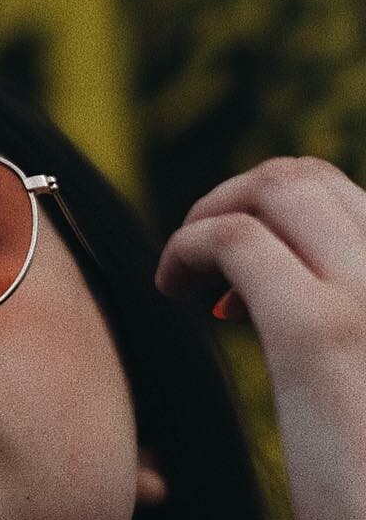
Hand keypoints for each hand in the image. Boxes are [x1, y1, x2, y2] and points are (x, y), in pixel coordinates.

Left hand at [154, 155, 365, 519]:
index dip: (281, 222)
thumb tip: (263, 303)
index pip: (351, 201)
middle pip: (310, 179)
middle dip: (235, 203)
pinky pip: (233, 238)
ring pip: (277, 187)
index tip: (239, 289)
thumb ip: (347, 340)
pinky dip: (187, 247)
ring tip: (177, 279)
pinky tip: (170, 293)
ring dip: (207, 217)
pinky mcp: (321, 333)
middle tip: (197, 273)